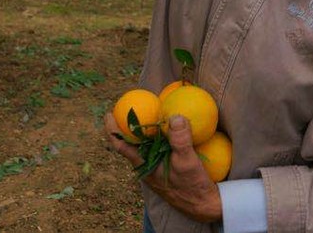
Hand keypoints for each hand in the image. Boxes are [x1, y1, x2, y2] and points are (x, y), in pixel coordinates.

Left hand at [103, 112, 222, 223]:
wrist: (203, 204)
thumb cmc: (191, 186)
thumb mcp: (187, 162)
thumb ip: (180, 140)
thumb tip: (174, 117)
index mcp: (144, 165)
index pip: (122, 146)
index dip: (113, 130)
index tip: (109, 114)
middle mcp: (147, 166)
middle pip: (132, 143)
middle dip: (129, 125)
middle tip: (131, 106)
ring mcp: (156, 167)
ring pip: (146, 146)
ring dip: (145, 131)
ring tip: (149, 113)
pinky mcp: (167, 167)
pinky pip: (159, 148)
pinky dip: (160, 136)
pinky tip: (171, 128)